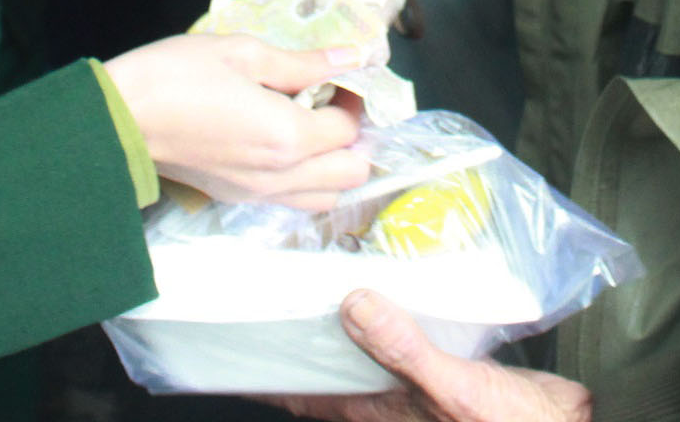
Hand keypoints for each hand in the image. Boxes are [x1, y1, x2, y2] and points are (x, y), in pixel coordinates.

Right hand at [104, 35, 370, 210]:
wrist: (117, 118)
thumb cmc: (176, 75)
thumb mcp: (242, 52)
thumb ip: (302, 61)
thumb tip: (352, 56)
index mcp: (287, 136)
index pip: (349, 129)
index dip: (353, 98)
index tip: (338, 76)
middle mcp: (280, 175)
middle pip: (351, 175)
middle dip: (353, 138)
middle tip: (332, 104)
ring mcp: (257, 193)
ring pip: (324, 197)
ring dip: (332, 164)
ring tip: (311, 126)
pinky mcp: (235, 197)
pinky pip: (290, 199)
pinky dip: (304, 178)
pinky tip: (281, 143)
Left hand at [265, 291, 592, 421]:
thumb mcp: (454, 388)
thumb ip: (404, 349)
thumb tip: (352, 303)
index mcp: (376, 410)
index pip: (300, 393)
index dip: (262, 371)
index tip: (225, 340)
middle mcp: (387, 399)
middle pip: (324, 368)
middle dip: (296, 334)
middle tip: (268, 287)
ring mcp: (416, 385)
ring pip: (362, 351)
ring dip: (342, 319)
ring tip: (320, 271)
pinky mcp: (448, 368)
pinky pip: (403, 336)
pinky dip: (390, 311)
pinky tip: (394, 280)